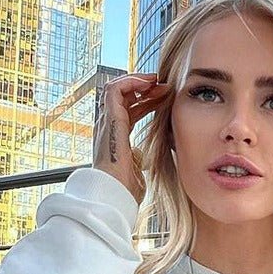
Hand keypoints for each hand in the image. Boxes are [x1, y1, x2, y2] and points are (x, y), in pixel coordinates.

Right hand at [93, 73, 170, 203]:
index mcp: (117, 137)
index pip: (130, 111)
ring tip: (156, 81)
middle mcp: (109, 127)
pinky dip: (130, 82)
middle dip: (145, 89)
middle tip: (165, 87)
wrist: (116, 192)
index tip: (165, 98)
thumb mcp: (137, 168)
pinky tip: (147, 84)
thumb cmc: (125, 187)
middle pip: (124, 98)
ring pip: (116, 89)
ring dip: (137, 82)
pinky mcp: (109, 118)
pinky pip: (114, 90)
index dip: (148, 102)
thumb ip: (137, 157)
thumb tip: (141, 153)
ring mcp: (107, 121)